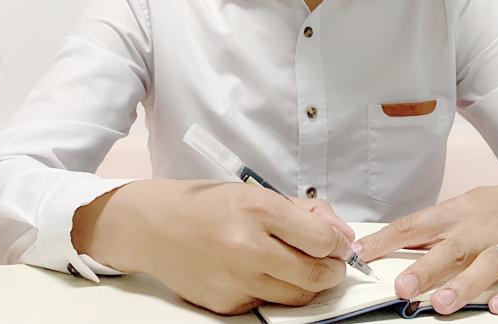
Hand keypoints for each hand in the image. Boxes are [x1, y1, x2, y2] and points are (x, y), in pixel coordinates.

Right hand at [76, 179, 354, 314]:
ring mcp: (236, 280)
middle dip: (333, 270)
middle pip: (315, 274)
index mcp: (257, 209)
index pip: (321, 239)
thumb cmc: (208, 206)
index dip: (338, 243)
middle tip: (332, 263)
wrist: (156, 227)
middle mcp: (247, 247)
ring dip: (308, 283)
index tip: (340, 243)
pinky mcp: (226, 304)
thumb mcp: (256, 193)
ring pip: (297, 295)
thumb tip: (342, 235)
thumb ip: (304, 212)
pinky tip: (263, 273)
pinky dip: (275, 291)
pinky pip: (268, 303)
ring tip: (301, 266)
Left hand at [353, 175, 497, 315]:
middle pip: (452, 248)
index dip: (388, 239)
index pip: (417, 225)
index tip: (362, 254)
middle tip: (402, 287)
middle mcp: (483, 229)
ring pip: (489, 264)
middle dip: (426, 268)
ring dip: (466, 284)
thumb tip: (389, 241)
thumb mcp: (465, 208)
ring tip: (443, 304)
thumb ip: (432, 228)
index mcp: (459, 213)